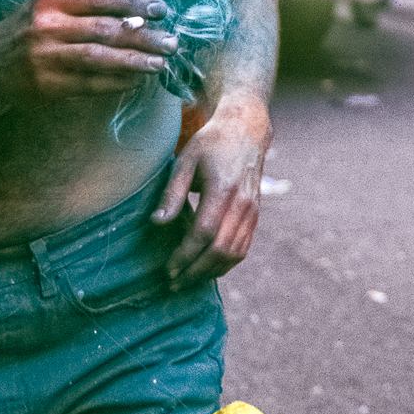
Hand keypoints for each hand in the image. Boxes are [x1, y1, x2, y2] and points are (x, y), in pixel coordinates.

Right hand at [0, 0, 176, 104]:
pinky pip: (91, 85)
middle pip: (106, 30)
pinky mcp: (47, 86)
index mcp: (50, 0)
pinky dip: (118, 83)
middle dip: (144, 37)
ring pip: (101, 60)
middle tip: (172, 42)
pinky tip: (137, 81)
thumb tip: (138, 14)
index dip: (135, 2)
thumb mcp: (48, 6)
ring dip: (136, 62)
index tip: (162, 9)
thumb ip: (85, 7)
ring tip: (161, 64)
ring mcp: (46, 59)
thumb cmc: (25, 29)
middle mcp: (47, 27)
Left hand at [155, 100, 269, 287]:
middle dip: (195, 270)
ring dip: (211, 271)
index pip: (204, 233)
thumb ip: (172, 193)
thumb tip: (157, 223)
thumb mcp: (185, 160)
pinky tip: (208, 269)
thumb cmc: (211, 143)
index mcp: (223, 189)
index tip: (168, 267)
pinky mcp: (255, 215)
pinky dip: (226, 263)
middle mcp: (242, 204)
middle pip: (220, 249)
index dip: (185, 255)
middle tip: (174, 282)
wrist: (247, 130)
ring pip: (234, 253)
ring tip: (188, 280)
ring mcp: (252, 211)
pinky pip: (244, 247)